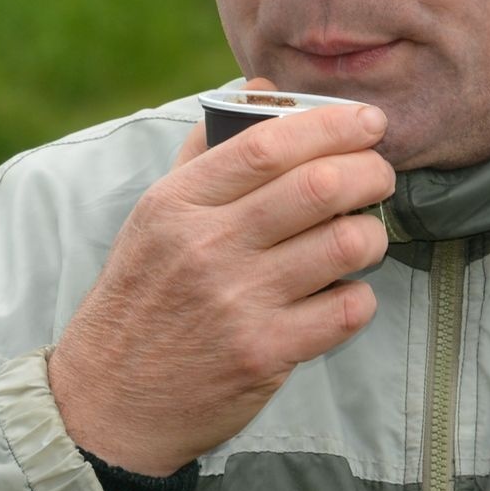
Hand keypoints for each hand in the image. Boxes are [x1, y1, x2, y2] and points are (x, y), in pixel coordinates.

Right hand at [43, 88, 391, 476]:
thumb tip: (258, 91)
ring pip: (347, 244)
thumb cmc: (141, 298)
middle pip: (320, 186)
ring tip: (361, 237)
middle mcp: (206, 247)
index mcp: (176, 204)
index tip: (367, 122)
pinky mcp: (266, 354)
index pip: (267, 144)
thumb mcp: (153, 218)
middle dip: (371, 172)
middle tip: (379, 176)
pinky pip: (348, 309)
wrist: (110, 399)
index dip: (332, 125)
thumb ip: (205, 153)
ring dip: (373, 235)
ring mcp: (238, 302)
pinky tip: (340, 295)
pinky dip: (359, 297)